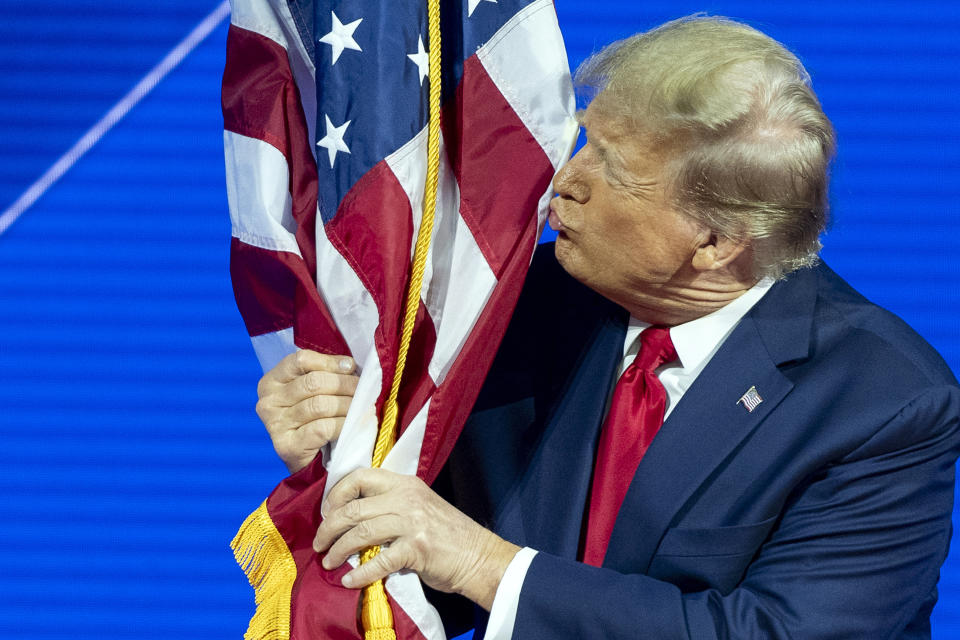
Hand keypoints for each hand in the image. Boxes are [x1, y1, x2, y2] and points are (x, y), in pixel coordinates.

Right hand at [255, 350, 358, 473]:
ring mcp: (275, 425)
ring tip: (361, 406)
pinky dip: (343, 424)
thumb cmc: (315, 420)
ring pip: (321, 404)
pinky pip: (323, 428)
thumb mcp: (313, 392)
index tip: (350, 367)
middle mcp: (268, 402)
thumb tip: (348, 364)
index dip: (329, 361)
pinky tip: (351, 425)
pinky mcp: (287, 446)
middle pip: (314, 382)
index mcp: (271, 382)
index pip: (300, 360)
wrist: (311, 462)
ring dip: (348, 405)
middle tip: (363, 389)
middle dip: (345, 384)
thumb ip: (325, 373)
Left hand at [313, 468, 520, 610]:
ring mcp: (412, 522)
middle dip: (329, 527)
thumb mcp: (419, 507)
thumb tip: (351, 518)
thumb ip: (390, 505)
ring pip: (360, 532)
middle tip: (319, 543)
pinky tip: (349, 581)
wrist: (479, 557)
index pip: (361, 476)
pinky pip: (377, 561)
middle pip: (354, 507)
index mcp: (406, 483)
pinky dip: (359, 573)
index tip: (327, 512)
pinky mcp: (416, 549)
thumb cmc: (447, 535)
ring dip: (338, 550)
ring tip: (328, 562)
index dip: (337, 493)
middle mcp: (407, 498)